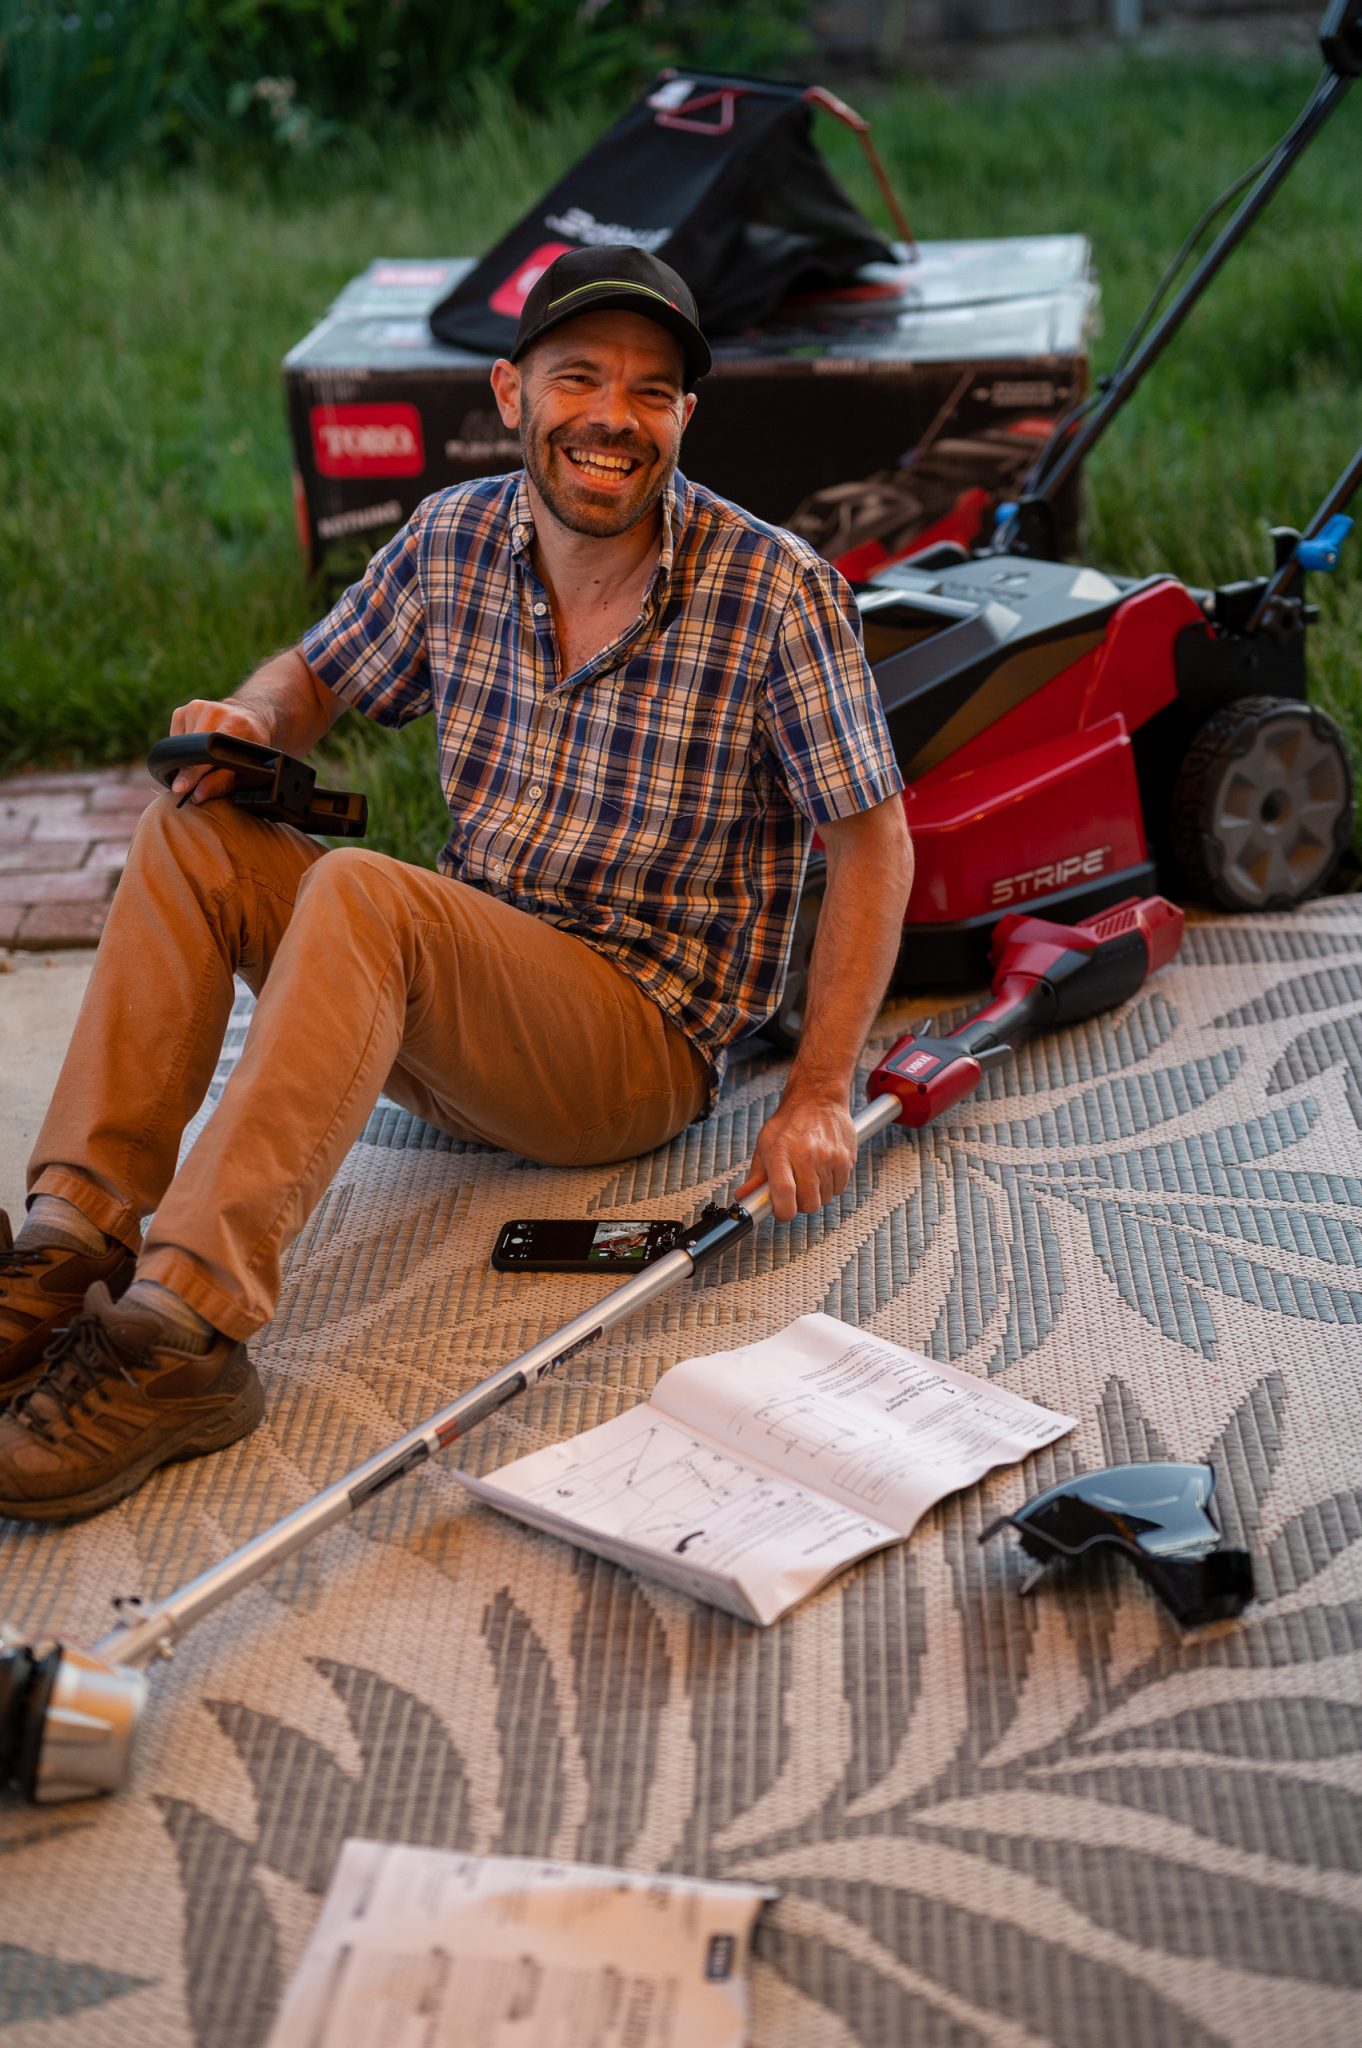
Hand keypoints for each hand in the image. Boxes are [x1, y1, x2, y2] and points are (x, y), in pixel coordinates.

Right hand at [166, 697, 272, 805]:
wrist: (251, 719)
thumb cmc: (249, 751)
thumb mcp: (246, 770)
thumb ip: (221, 783)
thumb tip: (195, 795)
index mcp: (236, 725)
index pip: (208, 751)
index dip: (193, 771)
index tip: (180, 788)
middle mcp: (216, 711)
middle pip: (190, 747)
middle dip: (186, 770)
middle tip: (189, 784)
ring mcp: (198, 707)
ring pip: (180, 744)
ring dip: (187, 758)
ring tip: (205, 758)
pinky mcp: (186, 708)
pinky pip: (175, 736)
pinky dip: (183, 747)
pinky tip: (200, 745)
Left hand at [734, 1089, 856, 1223]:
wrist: (818, 1098)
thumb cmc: (790, 1121)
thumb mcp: (766, 1143)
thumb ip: (757, 1174)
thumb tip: (745, 1197)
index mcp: (781, 1152)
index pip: (784, 1194)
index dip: (783, 1212)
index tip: (781, 1213)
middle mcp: (806, 1156)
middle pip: (808, 1203)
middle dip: (800, 1204)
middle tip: (796, 1190)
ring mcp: (829, 1158)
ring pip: (824, 1199)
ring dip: (816, 1194)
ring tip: (810, 1174)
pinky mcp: (846, 1158)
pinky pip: (839, 1189)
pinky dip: (831, 1185)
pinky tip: (823, 1170)